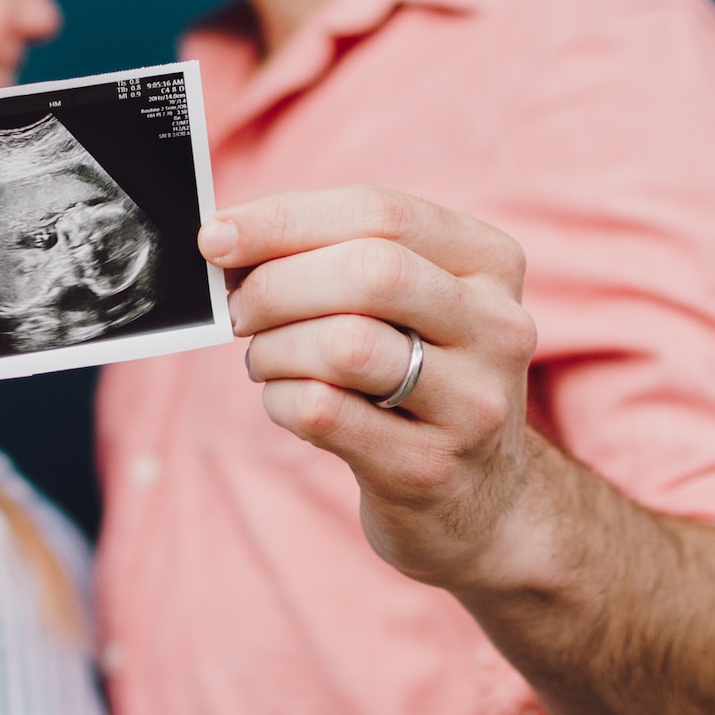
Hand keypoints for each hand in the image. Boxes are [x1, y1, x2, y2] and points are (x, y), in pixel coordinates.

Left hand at [199, 185, 539, 587]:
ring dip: (274, 347)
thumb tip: (227, 237)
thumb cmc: (416, 375)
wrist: (480, 501)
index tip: (217, 236)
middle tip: (237, 309)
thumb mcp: (406, 304)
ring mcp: (473, 404)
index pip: (379, 212)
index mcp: (490, 263)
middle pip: (369, 273)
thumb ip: (333, 255)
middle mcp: (497, 327)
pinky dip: (280, 399)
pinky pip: (324, 412)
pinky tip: (285, 400)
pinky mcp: (429, 468)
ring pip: (344, 345)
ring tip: (265, 358)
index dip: (283, 219)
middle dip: (276, 285)